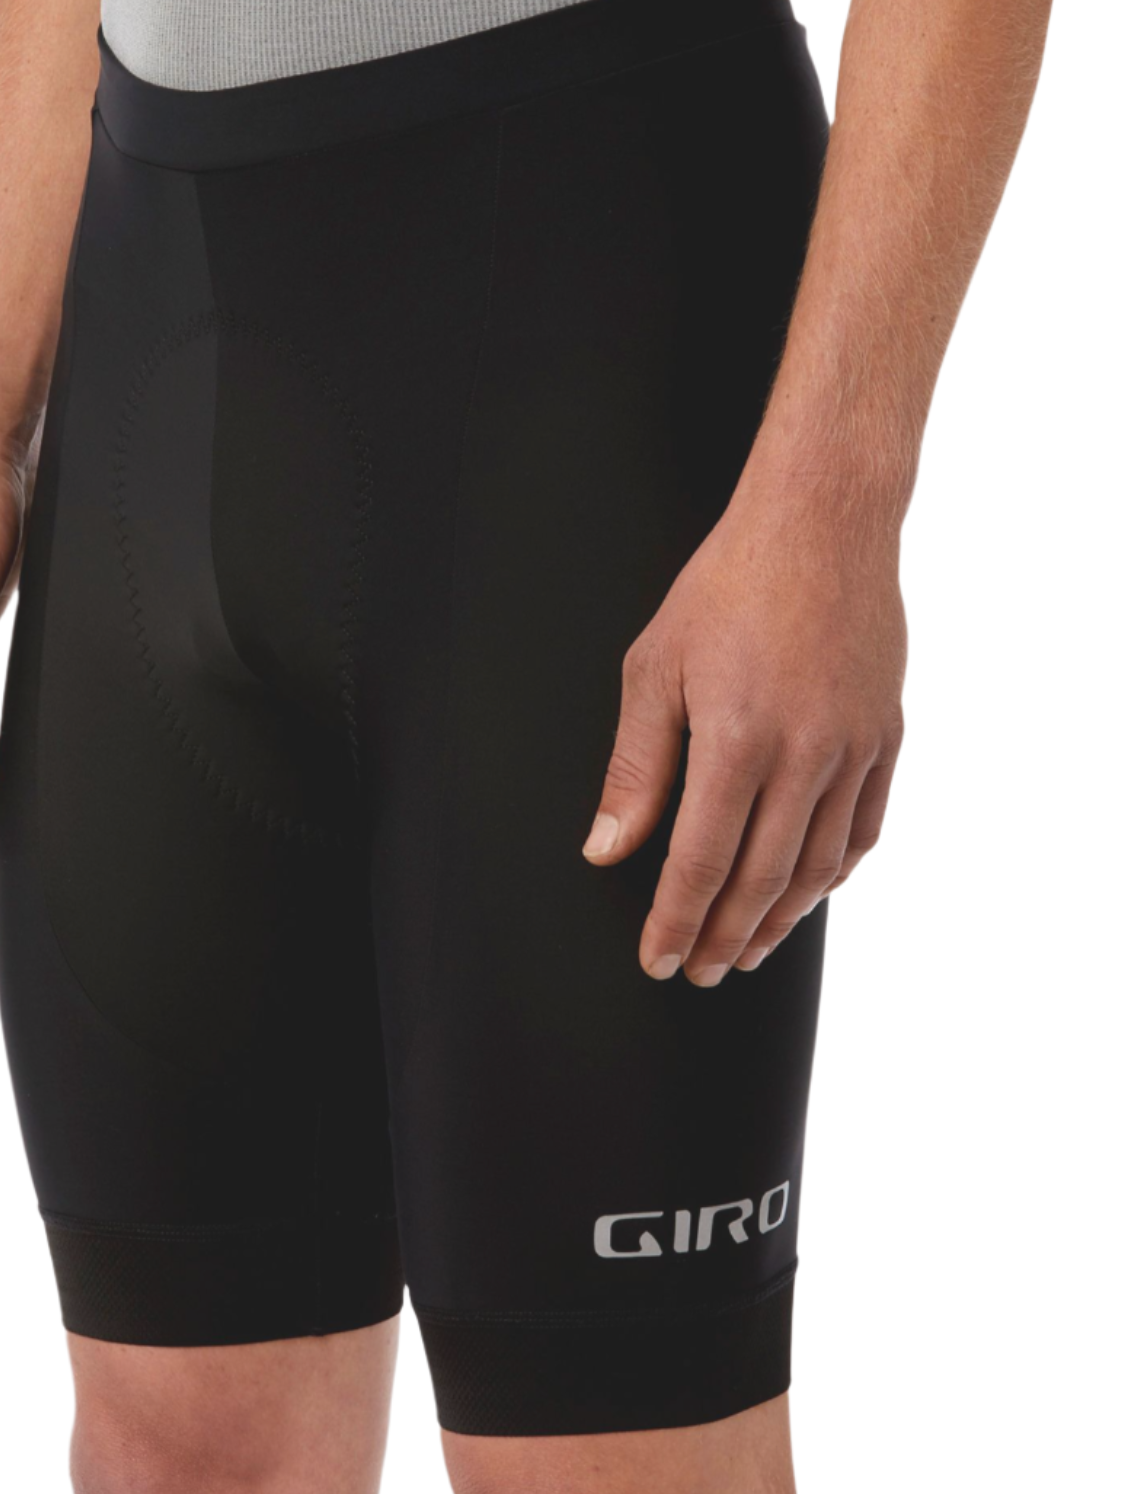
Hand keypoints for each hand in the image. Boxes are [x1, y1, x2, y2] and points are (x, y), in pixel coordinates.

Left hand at [583, 476, 906, 985]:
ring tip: (747, 949)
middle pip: (762, 879)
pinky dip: (834, 872)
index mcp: (738, 740)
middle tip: (700, 971)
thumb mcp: (654, 668)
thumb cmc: (727, 585)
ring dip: (780, 919)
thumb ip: (635, 767)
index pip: (700, 862)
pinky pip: (866, 828)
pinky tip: (809, 893)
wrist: (822, 522)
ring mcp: (855, 747)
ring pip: (818, 865)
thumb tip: (607, 847)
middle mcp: (805, 755)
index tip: (658, 961)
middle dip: (724, 936)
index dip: (676, 921)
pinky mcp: (886, 734)